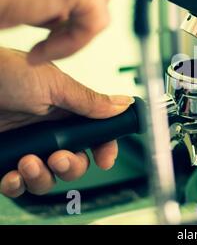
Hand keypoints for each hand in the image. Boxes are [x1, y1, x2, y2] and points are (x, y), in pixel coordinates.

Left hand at [0, 48, 133, 196]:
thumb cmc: (2, 73)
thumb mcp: (53, 84)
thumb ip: (89, 101)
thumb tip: (123, 104)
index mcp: (65, 109)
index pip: (95, 134)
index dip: (104, 148)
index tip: (106, 159)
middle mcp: (48, 130)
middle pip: (75, 162)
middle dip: (72, 166)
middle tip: (60, 158)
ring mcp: (26, 146)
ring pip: (48, 177)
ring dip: (43, 177)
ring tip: (30, 163)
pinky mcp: (4, 160)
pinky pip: (17, 184)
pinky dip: (17, 185)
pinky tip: (13, 175)